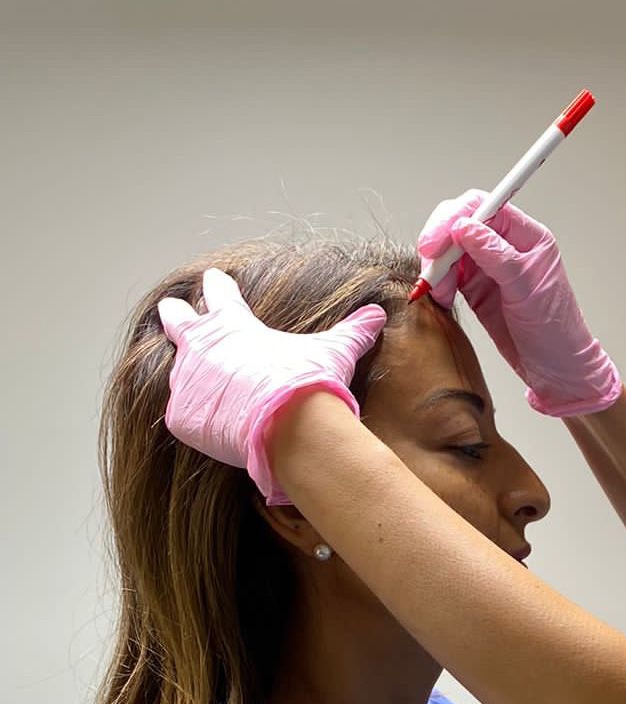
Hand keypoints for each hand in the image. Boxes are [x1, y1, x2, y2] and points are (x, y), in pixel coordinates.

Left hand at [157, 268, 385, 502]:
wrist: (289, 425)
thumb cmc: (308, 380)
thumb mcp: (334, 351)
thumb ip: (353, 331)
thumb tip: (377, 314)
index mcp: (232, 324)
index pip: (220, 295)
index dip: (218, 286)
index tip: (213, 278)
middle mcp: (201, 348)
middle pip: (178, 321)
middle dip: (175, 313)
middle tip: (171, 307)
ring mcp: (187, 383)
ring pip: (179, 372)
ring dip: (189, 373)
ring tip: (195, 377)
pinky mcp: (182, 417)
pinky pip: (185, 414)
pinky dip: (197, 414)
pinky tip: (208, 419)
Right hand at [417, 190, 621, 416]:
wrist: (557, 370)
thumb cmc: (556, 331)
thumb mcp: (526, 289)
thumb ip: (495, 255)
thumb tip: (464, 226)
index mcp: (526, 237)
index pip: (484, 208)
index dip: (455, 218)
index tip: (435, 242)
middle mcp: (506, 247)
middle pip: (461, 223)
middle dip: (440, 241)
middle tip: (429, 266)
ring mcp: (490, 268)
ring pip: (450, 250)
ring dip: (437, 266)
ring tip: (438, 290)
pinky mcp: (477, 289)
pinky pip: (449, 276)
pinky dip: (439, 284)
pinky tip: (441, 298)